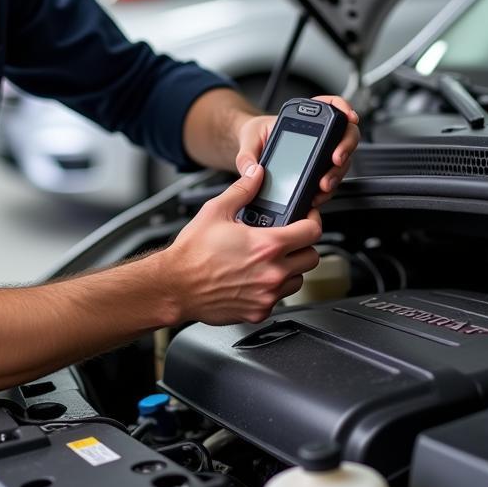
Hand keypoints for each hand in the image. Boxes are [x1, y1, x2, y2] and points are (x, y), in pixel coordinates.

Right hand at [159, 163, 321, 324]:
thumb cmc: (192, 253)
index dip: (312, 221)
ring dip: (291, 269)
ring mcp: (267, 295)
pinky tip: (255, 278)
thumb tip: (257, 174)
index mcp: (267, 245)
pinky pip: (279, 299)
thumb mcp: (216, 211)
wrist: (175, 286)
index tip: (307, 219)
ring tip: (269, 260)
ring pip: (299, 280)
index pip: (313, 231)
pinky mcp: (259, 312)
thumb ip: (243, 190)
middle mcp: (272, 272)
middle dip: (303, 246)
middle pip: (312, 257)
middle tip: (288, 240)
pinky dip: (272, 289)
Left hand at [234, 95, 359, 206]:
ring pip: (342, 161)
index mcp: (303, 118)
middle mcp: (319, 134)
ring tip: (324, 184)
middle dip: (345, 147)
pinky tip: (318, 195)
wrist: (254, 152)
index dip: (343, 108)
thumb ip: (248, 155)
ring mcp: (322, 153)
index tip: (349, 117)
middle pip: (346, 135)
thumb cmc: (256, 137)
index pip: (330, 105)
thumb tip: (254, 171)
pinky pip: (331, 180)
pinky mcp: (320, 172)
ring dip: (337, 173)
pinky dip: (328, 189)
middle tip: (336, 159)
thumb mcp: (248, 140)